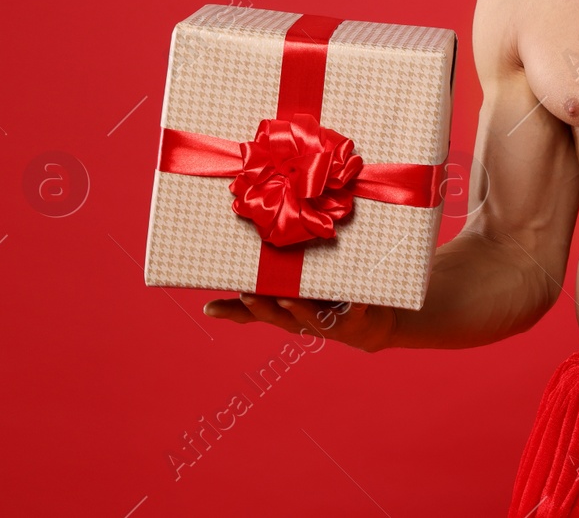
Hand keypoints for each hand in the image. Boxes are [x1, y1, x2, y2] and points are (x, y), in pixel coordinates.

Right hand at [203, 294, 396, 352]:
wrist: (370, 324)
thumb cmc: (328, 300)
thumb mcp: (299, 290)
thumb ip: (277, 277)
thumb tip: (248, 255)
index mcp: (285, 312)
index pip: (253, 314)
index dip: (231, 312)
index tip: (208, 308)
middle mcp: (302, 321)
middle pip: (277, 316)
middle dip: (263, 306)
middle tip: (249, 294)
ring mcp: (328, 323)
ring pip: (311, 317)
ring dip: (299, 309)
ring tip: (288, 298)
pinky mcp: (356, 320)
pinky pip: (356, 310)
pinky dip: (356, 304)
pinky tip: (355, 298)